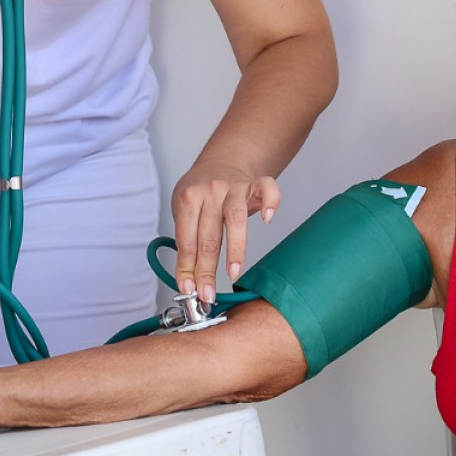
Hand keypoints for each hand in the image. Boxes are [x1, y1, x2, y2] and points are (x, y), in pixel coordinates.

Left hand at [170, 165, 279, 298]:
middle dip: (207, 269)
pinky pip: (267, 189)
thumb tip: (189, 281)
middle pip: (208, 235)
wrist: (221, 162)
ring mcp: (234, 186)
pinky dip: (270, 203)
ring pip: (234, 218)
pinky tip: (268, 219)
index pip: (186, 240)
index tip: (189, 289)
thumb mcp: (184, 211)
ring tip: (233, 273)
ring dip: (234, 249)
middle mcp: (210, 191)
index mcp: (187, 198)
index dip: (187, 268)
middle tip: (207, 293)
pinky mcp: (256, 183)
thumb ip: (187, 241)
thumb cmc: (201, 194)